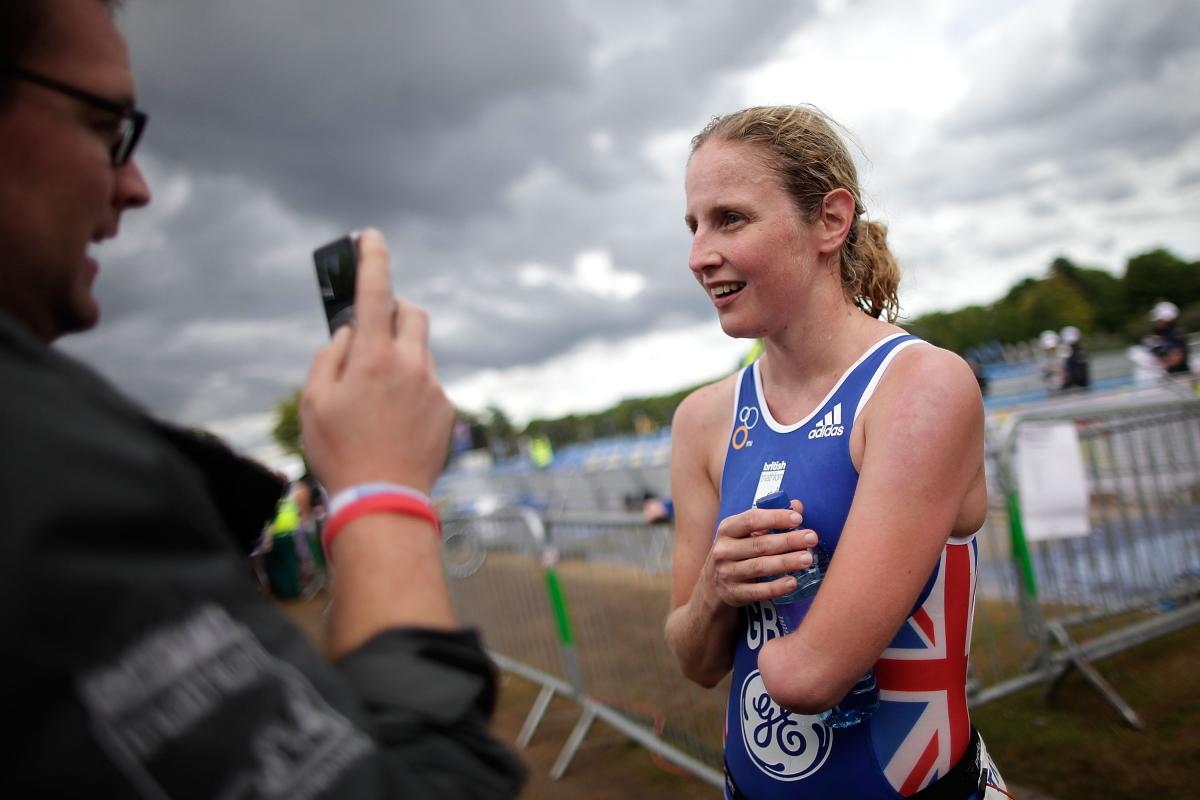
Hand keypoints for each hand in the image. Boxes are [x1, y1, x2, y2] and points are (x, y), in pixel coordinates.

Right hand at [300, 229, 453, 494]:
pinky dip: (412, 389)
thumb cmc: (340, 453)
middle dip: (393, 311)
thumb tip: (349, 333)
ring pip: (421, 351)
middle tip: (372, 330)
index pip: (375, 291)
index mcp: (373, 357)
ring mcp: (433, 387)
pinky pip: (429, 384)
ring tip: (377, 394)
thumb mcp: (313, 402)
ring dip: (401, 355)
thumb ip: (329, 356)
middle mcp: (410, 364)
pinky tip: (394, 421)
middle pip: (411, 313)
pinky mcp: (447, 410)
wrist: (384, 501)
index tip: (371, 237)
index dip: (372, 258)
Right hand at [703, 500, 818, 606]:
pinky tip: (793, 582)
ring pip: (759, 567)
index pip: (751, 519)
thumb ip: (770, 520)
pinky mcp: (733, 594)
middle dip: (788, 540)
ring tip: (808, 559)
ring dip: (786, 562)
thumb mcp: (745, 534)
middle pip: (759, 544)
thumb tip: (797, 506)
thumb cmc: (736, 554)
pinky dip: (776, 587)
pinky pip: (757, 591)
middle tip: (812, 538)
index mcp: (727, 530)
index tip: (798, 518)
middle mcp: (724, 550)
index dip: (775, 517)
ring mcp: (727, 573)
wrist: (711, 588)